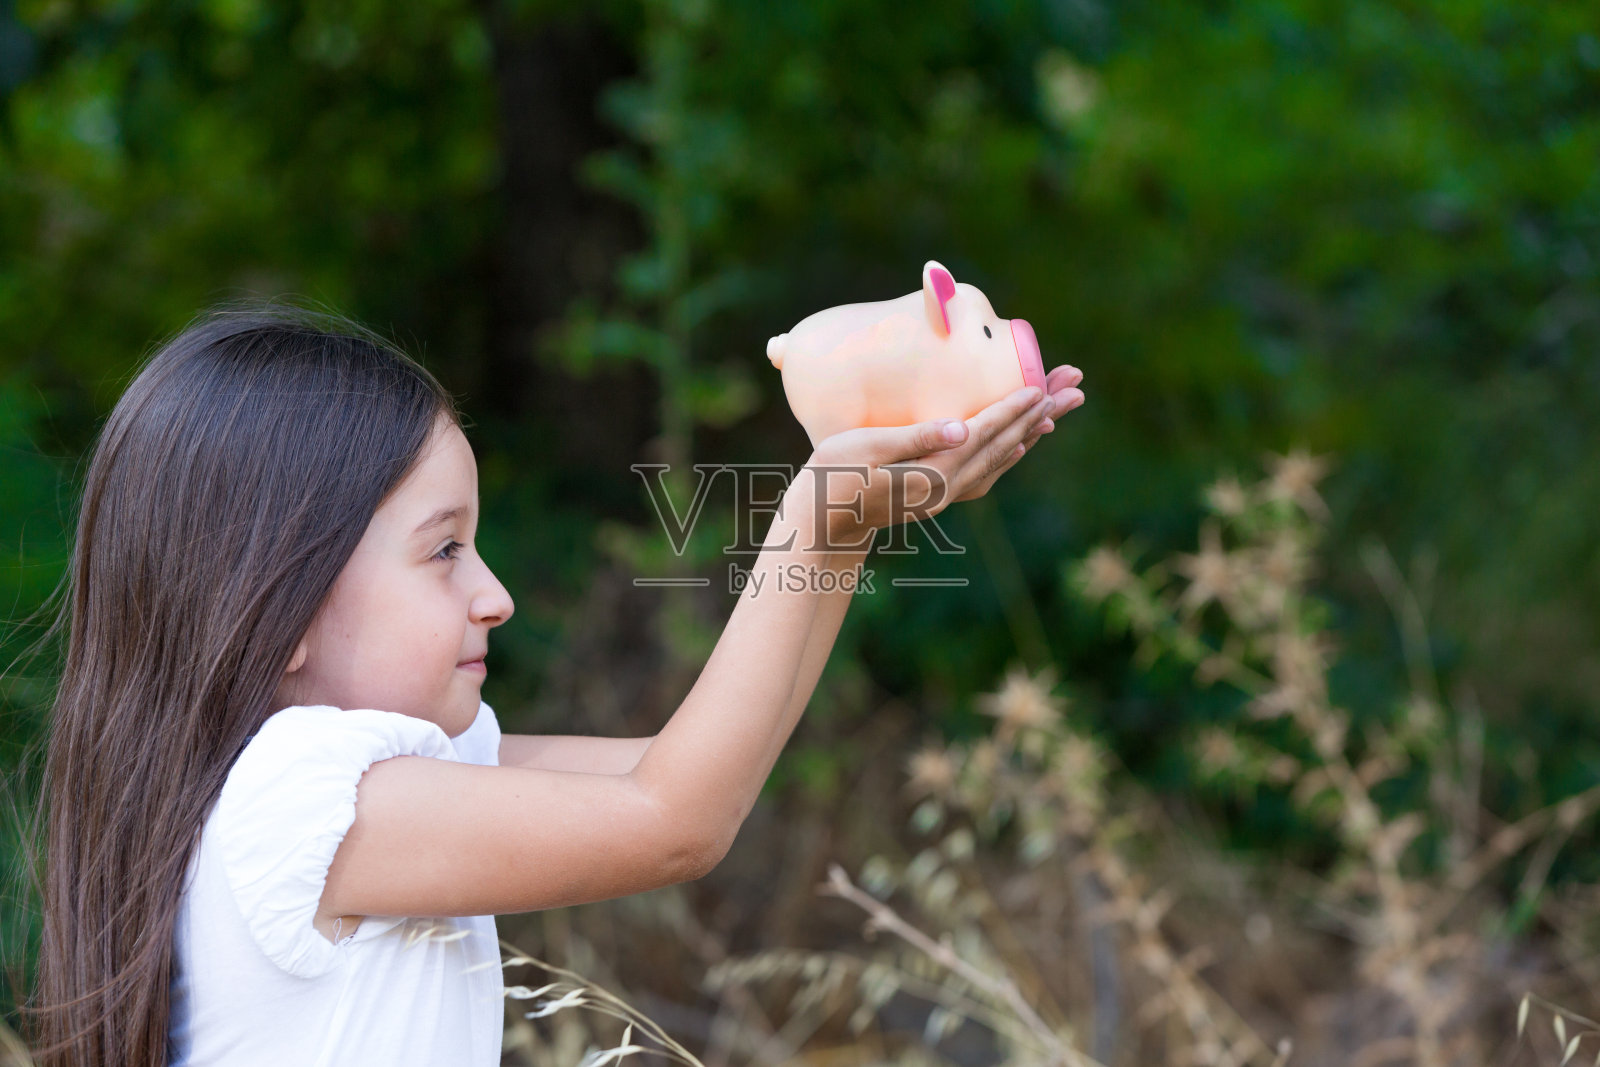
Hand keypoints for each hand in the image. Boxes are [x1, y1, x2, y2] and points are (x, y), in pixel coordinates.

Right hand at [801, 376, 1079, 548]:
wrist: (819, 525)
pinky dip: (1007, 455)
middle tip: (1073, 390)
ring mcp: (943, 496)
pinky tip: (1015, 446)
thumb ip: (917, 437)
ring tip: (1056, 412)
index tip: (1042, 386)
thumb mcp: (867, 448)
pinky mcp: (935, 498)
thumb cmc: (832, 476)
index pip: (982, 433)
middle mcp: (946, 488)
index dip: (1012, 408)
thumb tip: (963, 428)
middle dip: (1038, 416)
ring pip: (999, 461)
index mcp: (932, 472)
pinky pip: (985, 474)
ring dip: (1029, 434)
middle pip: (1003, 446)